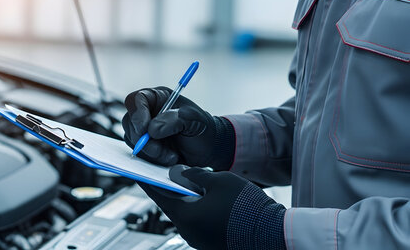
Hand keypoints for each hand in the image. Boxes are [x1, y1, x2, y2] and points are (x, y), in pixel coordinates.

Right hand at [122, 87, 234, 168]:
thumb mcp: (193, 119)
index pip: (136, 100)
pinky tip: (168, 159)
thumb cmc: (203, 128)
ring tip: (171, 156)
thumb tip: (152, 130)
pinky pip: (139, 154)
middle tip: (160, 150)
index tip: (145, 129)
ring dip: (150, 152)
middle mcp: (147, 113)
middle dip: (143, 140)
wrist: (208, 149)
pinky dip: (152, 160)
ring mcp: (144, 131)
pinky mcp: (145, 147)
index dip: (137, 114)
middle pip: (130, 122)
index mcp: (157, 98)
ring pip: (132, 140)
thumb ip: (173, 120)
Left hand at [140, 165, 285, 249]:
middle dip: (169, 188)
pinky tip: (205, 197)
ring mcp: (199, 240)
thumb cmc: (248, 207)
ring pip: (186, 214)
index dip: (147, 179)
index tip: (138, 170)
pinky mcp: (211, 243)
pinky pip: (199, 222)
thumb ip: (196, 175)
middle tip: (165, 172)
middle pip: (171, 205)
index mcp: (185, 216)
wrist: (274, 234)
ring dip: (186, 198)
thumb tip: (181, 173)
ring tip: (189, 182)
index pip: (158, 194)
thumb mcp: (220, 180)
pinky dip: (198, 208)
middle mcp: (188, 232)